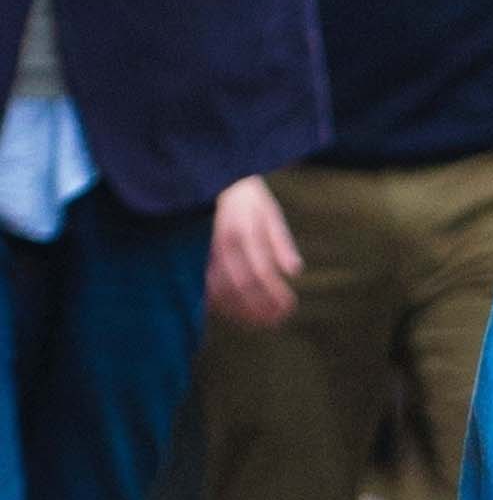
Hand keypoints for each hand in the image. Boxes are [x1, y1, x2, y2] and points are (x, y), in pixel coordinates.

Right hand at [207, 176, 301, 326]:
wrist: (204, 177)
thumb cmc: (242, 195)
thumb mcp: (267, 210)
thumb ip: (280, 241)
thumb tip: (295, 271)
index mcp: (243, 232)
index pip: (262, 273)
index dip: (275, 295)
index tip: (289, 308)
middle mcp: (220, 244)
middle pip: (242, 287)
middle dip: (261, 308)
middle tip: (277, 321)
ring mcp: (202, 251)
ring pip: (221, 291)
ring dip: (242, 312)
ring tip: (261, 322)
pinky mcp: (190, 256)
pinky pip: (203, 286)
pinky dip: (220, 304)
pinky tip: (235, 313)